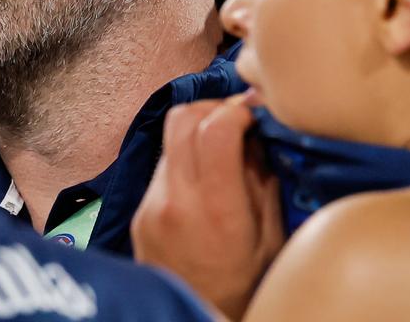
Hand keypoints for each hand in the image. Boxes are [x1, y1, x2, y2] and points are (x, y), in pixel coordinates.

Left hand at [132, 94, 284, 320]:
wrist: (193, 319)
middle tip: (237, 120)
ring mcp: (151, 206)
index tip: (255, 113)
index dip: (237, 109)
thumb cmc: (242, 289)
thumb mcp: (271, 240)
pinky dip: (184, 159)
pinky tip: (205, 177)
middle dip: (213, 109)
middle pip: (182, 119)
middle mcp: (175, 202)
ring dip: (197, 132)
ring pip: (169, 139)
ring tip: (223, 150)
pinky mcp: (139, 212)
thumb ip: (264, 183)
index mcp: (216, 210)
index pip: (215, 129)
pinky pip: (162, 167)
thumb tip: (259, 134)